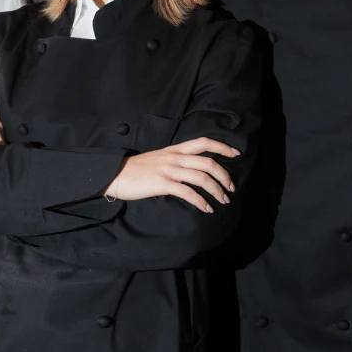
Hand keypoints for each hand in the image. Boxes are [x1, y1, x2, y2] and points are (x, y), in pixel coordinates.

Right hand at [105, 137, 239, 213]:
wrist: (115, 174)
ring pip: (201, 177)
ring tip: (223, 201)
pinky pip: (188, 192)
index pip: (203, 142)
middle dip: (224, 175)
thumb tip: (192, 171)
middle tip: (230, 188)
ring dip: (216, 190)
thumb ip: (175, 161)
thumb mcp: (159, 159)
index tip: (236, 153)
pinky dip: (201, 202)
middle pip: (207, 162)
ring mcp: (168, 170)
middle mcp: (174, 157)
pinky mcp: (162, 183)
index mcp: (174, 149)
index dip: (222, 146)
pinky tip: (206, 209)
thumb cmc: (137, 169)